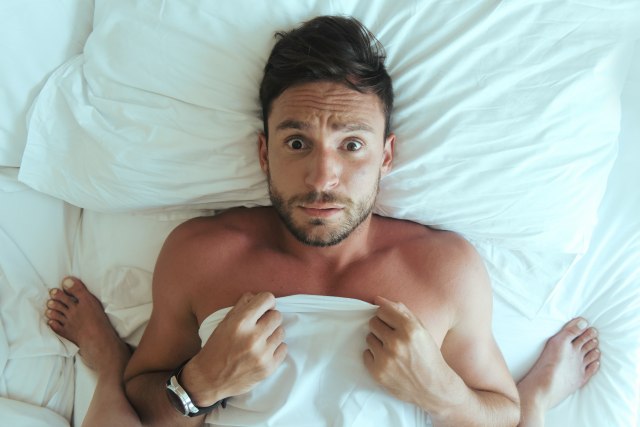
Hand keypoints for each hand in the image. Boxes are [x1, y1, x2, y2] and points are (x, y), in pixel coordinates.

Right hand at [183, 292, 286, 404]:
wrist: (208, 380)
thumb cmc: (215, 348)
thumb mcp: (224, 323)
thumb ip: (241, 307)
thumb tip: (255, 296)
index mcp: (240, 323)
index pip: (267, 299)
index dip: (266, 302)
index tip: (264, 308)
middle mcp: (252, 337)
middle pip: (277, 316)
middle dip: (269, 318)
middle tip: (260, 326)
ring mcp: (262, 354)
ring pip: (281, 332)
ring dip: (273, 334)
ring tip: (261, 340)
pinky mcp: (268, 368)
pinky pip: (283, 348)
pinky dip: (275, 349)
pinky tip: (263, 351)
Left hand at [363, 296, 448, 410]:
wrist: (434, 387)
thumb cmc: (428, 355)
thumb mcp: (421, 329)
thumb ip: (402, 312)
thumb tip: (378, 299)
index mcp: (409, 328)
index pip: (382, 310)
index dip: (386, 315)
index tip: (390, 322)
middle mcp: (396, 342)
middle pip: (373, 322)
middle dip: (381, 328)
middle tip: (391, 337)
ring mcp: (386, 358)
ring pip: (368, 338)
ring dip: (377, 342)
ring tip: (391, 350)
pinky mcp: (378, 372)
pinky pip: (365, 354)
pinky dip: (374, 357)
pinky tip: (387, 361)